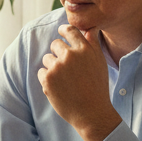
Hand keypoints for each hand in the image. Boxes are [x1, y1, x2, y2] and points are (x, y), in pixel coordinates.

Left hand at [37, 24, 120, 140]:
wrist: (91, 112)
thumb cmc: (97, 86)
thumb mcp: (99, 62)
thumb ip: (93, 43)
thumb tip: (89, 27)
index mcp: (84, 49)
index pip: (69, 30)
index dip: (63, 30)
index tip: (61, 32)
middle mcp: (70, 56)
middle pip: (55, 44)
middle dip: (59, 53)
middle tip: (68, 68)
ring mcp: (57, 67)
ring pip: (47, 58)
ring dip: (52, 66)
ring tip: (65, 80)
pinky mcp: (47, 80)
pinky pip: (41, 72)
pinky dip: (47, 79)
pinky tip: (59, 87)